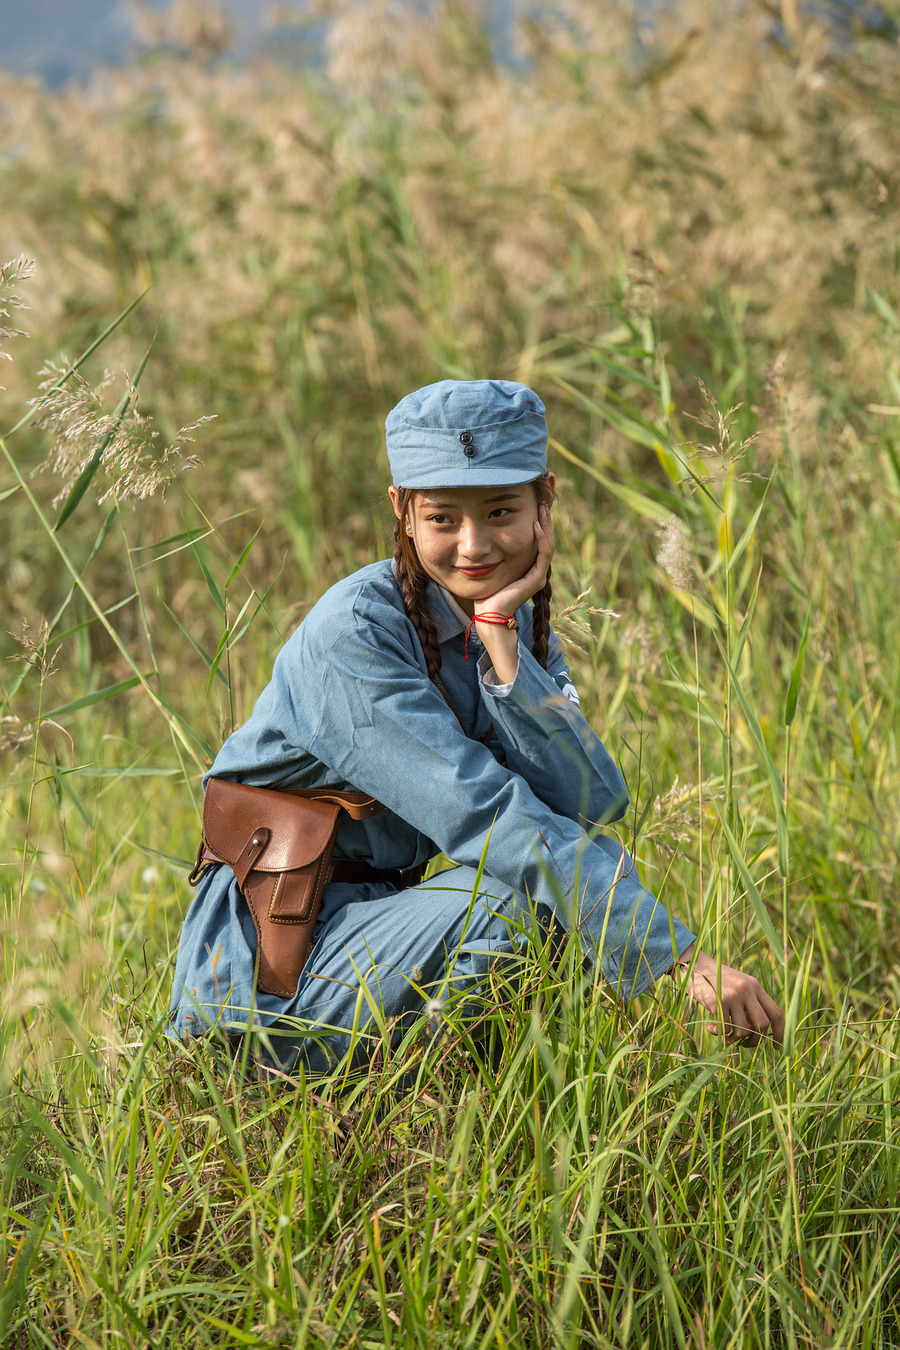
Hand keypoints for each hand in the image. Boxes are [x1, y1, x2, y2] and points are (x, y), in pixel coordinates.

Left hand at [478, 502, 554, 617]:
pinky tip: (535, 526)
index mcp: (528, 567)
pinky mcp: (536, 579)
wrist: (489, 615)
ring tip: (542, 508)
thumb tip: (485, 537)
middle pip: (546, 539)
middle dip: (545, 519)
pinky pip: (543, 555)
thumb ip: (494, 553)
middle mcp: (536, 570)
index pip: (538, 540)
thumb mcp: (491, 566)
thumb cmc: (486, 593)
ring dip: (546, 525)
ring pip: (548, 545)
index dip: (538, 522)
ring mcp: (538, 575)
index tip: (533, 504)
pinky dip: (540, 539)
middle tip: (542, 501)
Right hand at [671, 945, 783, 1047]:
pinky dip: (719, 1034)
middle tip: (745, 1045)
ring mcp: (733, 995)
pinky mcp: (719, 1001)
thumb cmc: (715, 980)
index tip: (776, 1046)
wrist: (693, 965)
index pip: (775, 1013)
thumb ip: (749, 1003)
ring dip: (733, 1039)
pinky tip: (710, 1027)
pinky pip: (725, 1029)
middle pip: (762, 1025)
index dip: (780, 1032)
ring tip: (724, 1036)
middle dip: (755, 1041)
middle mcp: (747, 989)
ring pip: (743, 1031)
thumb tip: (757, 1033)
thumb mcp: (737, 985)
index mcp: (755, 986)